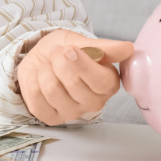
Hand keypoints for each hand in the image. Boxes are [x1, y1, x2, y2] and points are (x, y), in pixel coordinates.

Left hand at [15, 29, 133, 125]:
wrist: (41, 58)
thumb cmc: (64, 51)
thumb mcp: (81, 42)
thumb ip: (103, 47)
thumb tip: (128, 48)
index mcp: (108, 84)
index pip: (101, 81)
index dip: (82, 64)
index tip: (69, 49)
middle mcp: (94, 102)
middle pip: (73, 83)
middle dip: (59, 61)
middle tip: (57, 54)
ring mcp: (72, 113)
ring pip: (52, 89)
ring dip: (44, 70)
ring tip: (48, 66)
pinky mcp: (51, 118)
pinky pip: (36, 97)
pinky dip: (32, 80)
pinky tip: (39, 78)